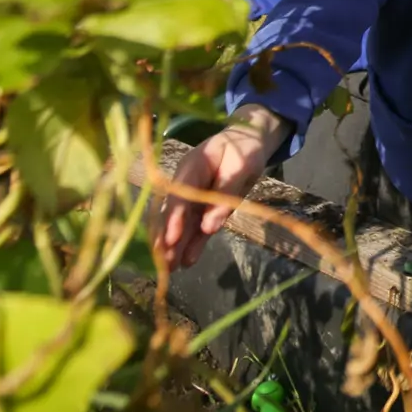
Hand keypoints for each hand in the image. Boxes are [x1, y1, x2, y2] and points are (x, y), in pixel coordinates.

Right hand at [155, 107, 285, 269]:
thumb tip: (208, 227)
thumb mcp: (241, 165)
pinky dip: (193, 242)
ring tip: (170, 269)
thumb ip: (225, 193)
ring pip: (182, 223)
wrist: (249, 141)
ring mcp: (192, 195)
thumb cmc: (244, 148)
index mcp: (192, 166)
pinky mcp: (202, 206)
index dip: (173, 218)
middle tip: (162, 263)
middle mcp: (186, 182)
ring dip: (176, 245)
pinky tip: (188, 260)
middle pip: (173, 212)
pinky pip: (196, 226)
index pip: (178, 194)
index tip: (170, 240)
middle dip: (167, 238)